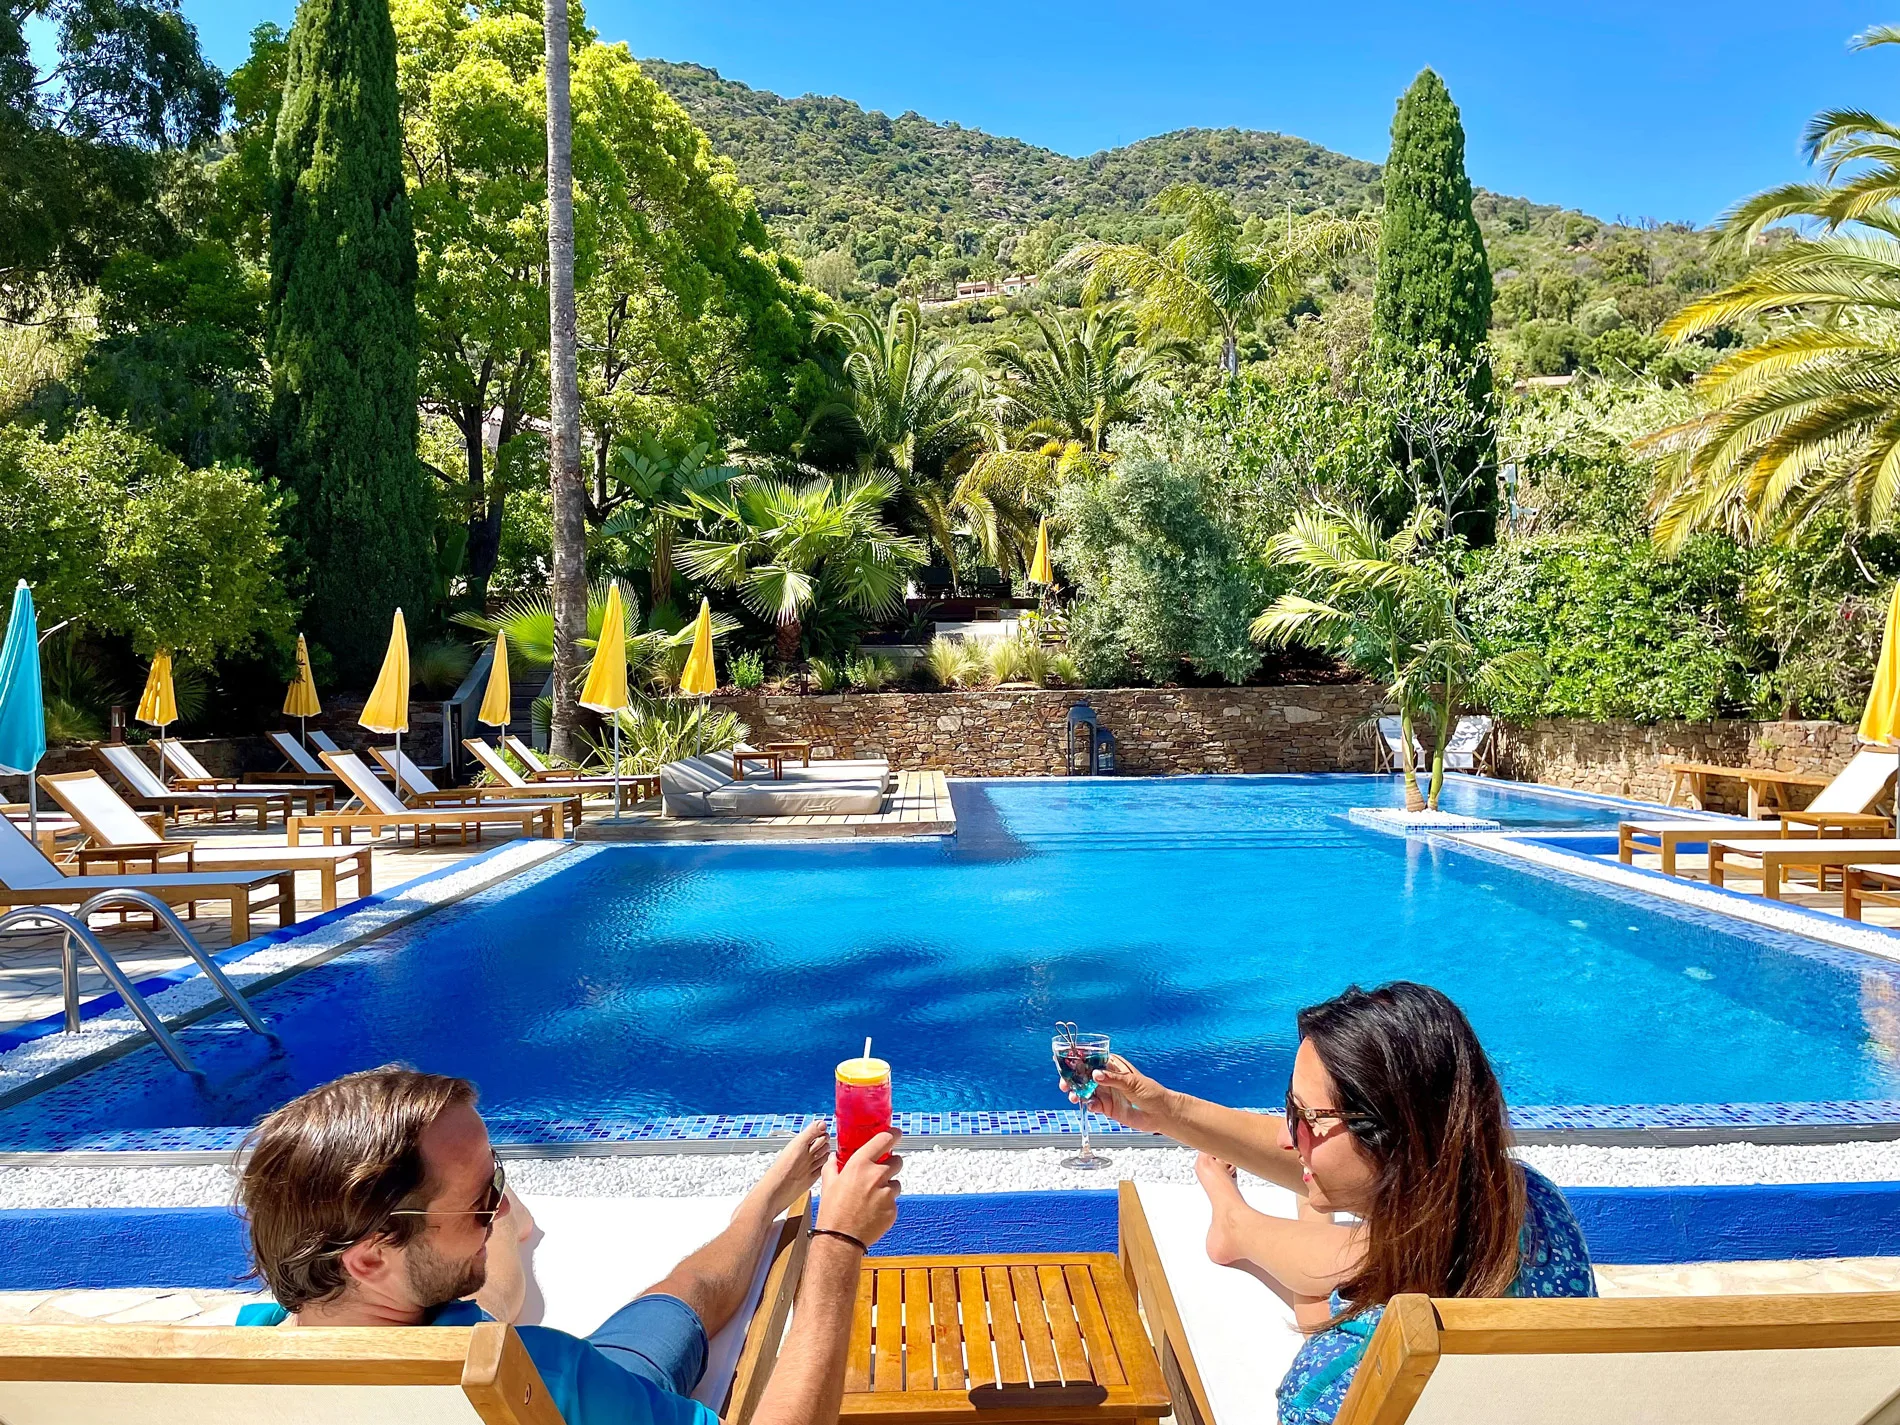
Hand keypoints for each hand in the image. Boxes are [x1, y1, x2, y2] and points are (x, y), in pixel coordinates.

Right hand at [818, 1130, 902, 1247]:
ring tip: (872, 1197)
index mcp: (860, 1164)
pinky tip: (873, 1211)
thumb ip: (832, 1166)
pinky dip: (886, 1204)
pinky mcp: (893, 1209)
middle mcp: (877, 1176)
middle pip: (897, 1160)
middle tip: (881, 1172)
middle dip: (891, 1164)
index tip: (897, 1133)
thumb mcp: (828, 1184)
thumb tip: (833, 1158)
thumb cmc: (832, 1211)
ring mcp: (887, 1193)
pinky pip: (894, 1201)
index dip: (894, 1134)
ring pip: (896, 1182)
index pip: (885, 1140)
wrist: (840, 1239)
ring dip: (888, 1186)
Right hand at [1070, 1054, 1173, 1132]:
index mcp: (1113, 1066)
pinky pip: (1093, 1105)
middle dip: (1073, 1079)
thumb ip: (1113, 1079)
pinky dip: (1089, 1105)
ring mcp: (1107, 1093)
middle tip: (1064, 1084)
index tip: (1067, 1062)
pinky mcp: (1107, 1108)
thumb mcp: (1132, 1083)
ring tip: (1073, 1097)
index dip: (1079, 1060)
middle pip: (1085, 1076)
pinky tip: (1091, 1106)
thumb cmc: (1151, 1092)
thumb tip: (1095, 1075)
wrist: (1160, 1114)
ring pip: (1086, 1091)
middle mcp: (1107, 1078)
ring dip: (1077, 1093)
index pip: (1093, 1060)